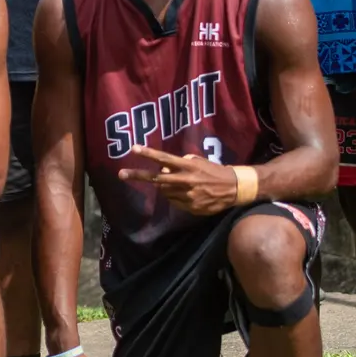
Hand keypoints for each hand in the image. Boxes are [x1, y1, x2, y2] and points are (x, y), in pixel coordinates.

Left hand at [117, 144, 237, 216]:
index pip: (164, 159)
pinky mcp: (190, 207)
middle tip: (121, 174)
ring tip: (179, 184)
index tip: (134, 149)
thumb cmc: (214, 171)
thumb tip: (166, 168)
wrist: (234, 188)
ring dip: (165, 187)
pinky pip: (175, 202)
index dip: (149, 154)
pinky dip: (176, 197)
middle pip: (156, 179)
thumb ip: (182, 163)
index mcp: (188, 167)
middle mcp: (185, 181)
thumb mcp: (199, 162)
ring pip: (165, 192)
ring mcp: (187, 195)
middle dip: (137, 176)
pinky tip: (188, 194)